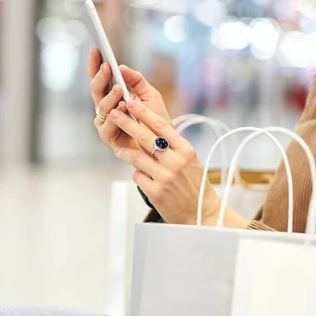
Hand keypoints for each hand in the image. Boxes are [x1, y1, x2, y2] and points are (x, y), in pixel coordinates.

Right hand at [88, 48, 171, 149]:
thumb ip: (137, 81)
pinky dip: (114, 117)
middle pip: (96, 90)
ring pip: (100, 107)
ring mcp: (105, 123)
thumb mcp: (150, 95)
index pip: (100, 78)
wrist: (163, 145)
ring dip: (109, 97)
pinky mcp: (109, 137)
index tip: (97, 50)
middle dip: (100, 77)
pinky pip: (107, 126)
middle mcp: (105, 108)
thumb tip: (121, 67)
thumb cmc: (155, 121)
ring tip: (118, 88)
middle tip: (106, 67)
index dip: (95, 64)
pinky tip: (121, 108)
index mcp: (112, 96)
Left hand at [109, 99, 248, 227]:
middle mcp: (175, 161)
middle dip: (127, 123)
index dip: (144, 112)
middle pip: (146, 137)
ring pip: (137, 157)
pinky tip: (141, 176)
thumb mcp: (190, 161)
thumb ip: (172, 147)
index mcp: (185, 150)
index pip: (161, 126)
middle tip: (114, 114)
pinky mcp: (156, 192)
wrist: (201, 214)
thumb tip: (150, 130)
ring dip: (125, 152)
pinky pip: (137, 176)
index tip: (131, 101)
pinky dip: (137, 174)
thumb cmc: (195, 185)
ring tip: (118, 150)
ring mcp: (165, 177)